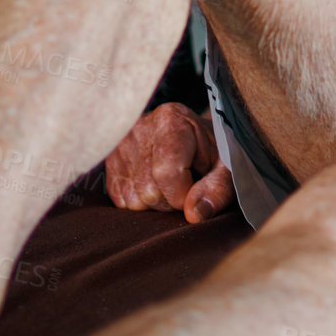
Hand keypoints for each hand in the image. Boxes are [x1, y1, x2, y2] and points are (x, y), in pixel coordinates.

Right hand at [105, 102, 234, 222]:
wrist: (193, 136)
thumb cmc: (213, 152)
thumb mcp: (226, 166)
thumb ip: (218, 188)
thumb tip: (194, 214)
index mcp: (170, 120)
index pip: (166, 173)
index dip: (185, 194)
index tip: (197, 186)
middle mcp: (139, 128)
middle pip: (149, 191)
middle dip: (172, 199)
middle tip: (186, 182)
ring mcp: (120, 145)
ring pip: (134, 200)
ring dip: (156, 203)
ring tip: (171, 181)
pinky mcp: (109, 162)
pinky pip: (122, 201)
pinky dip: (141, 201)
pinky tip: (155, 183)